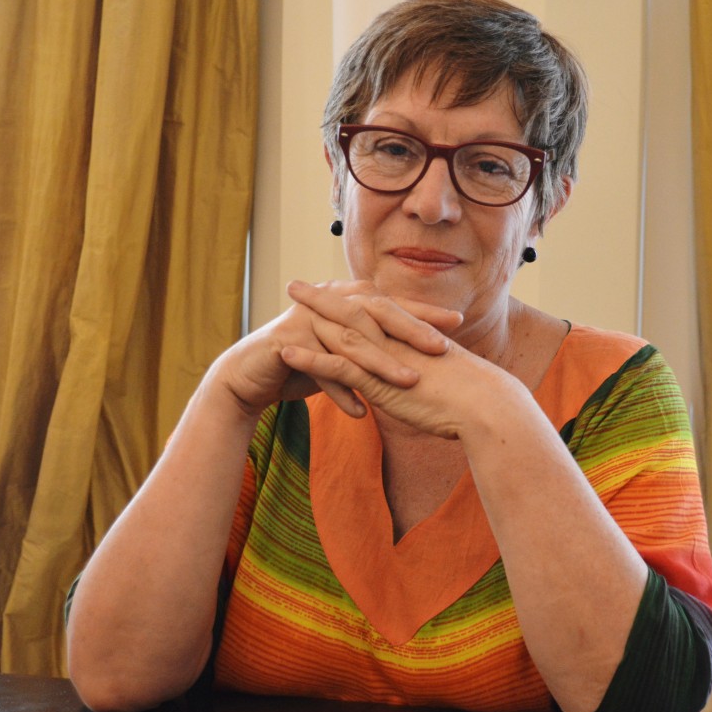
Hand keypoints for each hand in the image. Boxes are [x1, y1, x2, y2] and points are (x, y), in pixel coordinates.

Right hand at [212, 280, 461, 418]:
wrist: (253, 376)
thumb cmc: (309, 362)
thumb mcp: (350, 351)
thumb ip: (381, 343)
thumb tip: (426, 345)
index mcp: (348, 299)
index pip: (393, 303)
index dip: (424, 311)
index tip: (457, 322)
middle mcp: (329, 302)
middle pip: (376, 312)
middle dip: (411, 330)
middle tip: (441, 347)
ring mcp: (306, 319)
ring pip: (351, 340)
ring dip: (381, 364)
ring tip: (410, 383)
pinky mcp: (286, 343)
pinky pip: (320, 367)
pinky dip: (340, 391)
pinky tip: (360, 413)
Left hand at [280, 288, 515, 438]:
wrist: (487, 406)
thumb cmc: (475, 400)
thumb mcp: (447, 382)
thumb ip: (429, 378)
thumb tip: (422, 383)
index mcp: (413, 339)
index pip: (377, 313)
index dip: (352, 300)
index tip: (333, 290)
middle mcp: (398, 341)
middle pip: (353, 311)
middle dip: (323, 297)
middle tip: (297, 284)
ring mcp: (388, 358)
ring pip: (341, 330)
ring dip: (309, 315)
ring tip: (284, 305)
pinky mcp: (381, 380)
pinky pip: (338, 365)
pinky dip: (310, 357)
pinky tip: (286, 351)